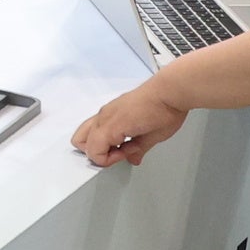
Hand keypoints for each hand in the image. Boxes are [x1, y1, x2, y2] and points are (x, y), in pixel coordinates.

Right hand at [72, 84, 187, 167]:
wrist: (169, 90)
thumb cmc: (163, 111)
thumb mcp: (153, 138)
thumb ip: (138, 151)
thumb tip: (132, 158)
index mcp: (112, 126)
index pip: (93, 152)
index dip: (108, 160)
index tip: (125, 155)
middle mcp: (104, 116)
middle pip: (80, 140)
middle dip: (96, 152)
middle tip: (117, 153)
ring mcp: (107, 109)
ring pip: (86, 130)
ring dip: (99, 142)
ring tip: (120, 144)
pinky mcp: (113, 105)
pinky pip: (98, 122)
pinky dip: (105, 133)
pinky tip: (124, 134)